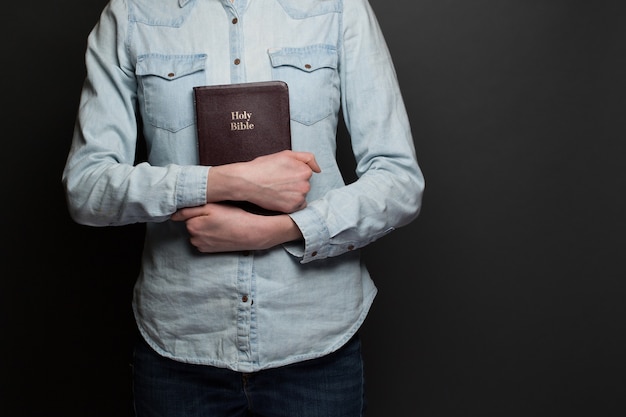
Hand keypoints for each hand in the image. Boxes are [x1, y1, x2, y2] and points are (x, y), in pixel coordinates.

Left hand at [171, 203, 302, 252]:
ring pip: (197, 231)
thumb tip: (172, 216)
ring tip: (220, 223)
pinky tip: (220, 232)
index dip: (197, 209)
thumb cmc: (234, 217)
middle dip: (200, 219)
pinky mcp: (208, 251)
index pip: (186, 213)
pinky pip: (203, 240)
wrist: (251, 233)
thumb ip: (189, 210)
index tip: (209, 209)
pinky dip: (208, 235)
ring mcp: (201, 246)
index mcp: (192, 225)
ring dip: (204, 227)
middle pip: (191, 223)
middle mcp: (194, 238)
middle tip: (217, 215)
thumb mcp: (212, 207)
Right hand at [208, 150, 320, 212]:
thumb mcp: (286, 154)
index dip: (294, 172)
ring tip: (278, 189)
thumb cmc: (264, 166)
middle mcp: (305, 186)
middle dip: (295, 183)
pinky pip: (297, 206)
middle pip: (305, 185)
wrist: (247, 181)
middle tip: (279, 181)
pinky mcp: (291, 208)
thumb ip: (307, 158)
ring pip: (301, 195)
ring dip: (293, 193)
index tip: (283, 172)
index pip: (306, 173)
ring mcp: (298, 198)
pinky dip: (290, 202)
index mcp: (305, 171)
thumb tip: (319, 169)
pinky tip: (279, 197)